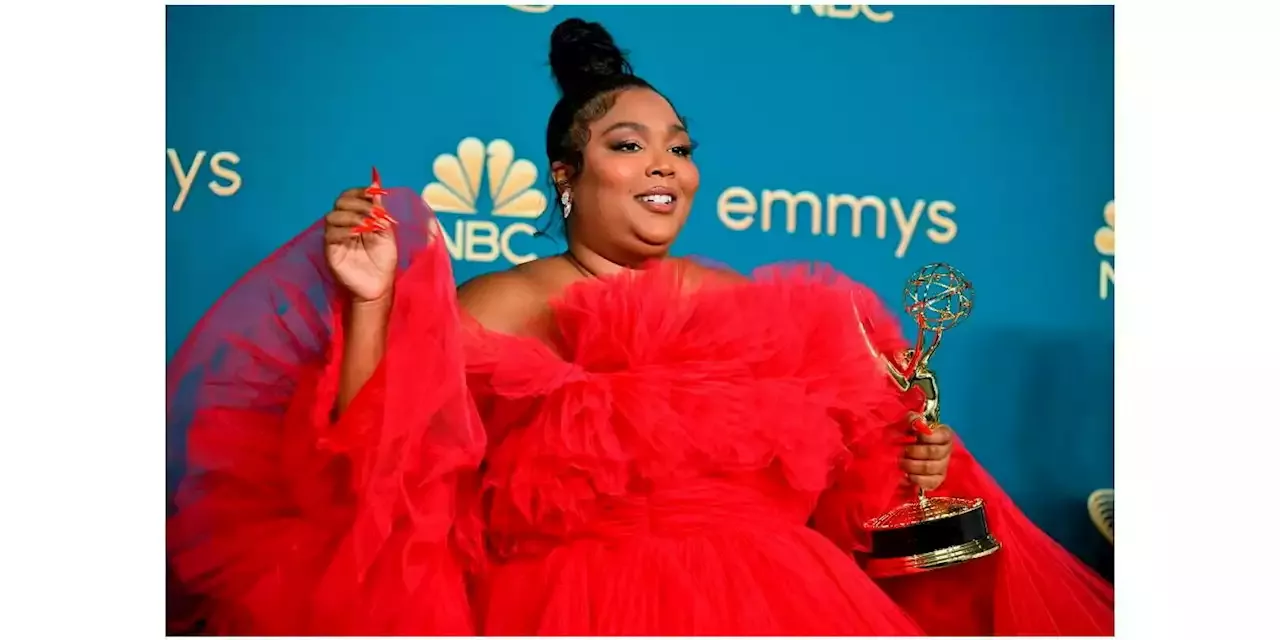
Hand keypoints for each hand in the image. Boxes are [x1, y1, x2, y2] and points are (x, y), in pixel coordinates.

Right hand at [324, 182, 396, 302]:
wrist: (380, 285)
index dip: (360, 191)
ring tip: (369, 226)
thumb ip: (379, 208)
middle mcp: (343, 224)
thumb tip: (376, 182)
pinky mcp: (330, 250)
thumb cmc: (383, 259)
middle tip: (375, 214)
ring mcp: (335, 237)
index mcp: (356, 217)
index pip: (350, 196)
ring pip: (332, 216)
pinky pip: (330, 234)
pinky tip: (357, 234)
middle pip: (340, 202)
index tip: (375, 192)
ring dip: (352, 216)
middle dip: (358, 203)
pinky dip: (344, 230)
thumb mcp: (386, 230)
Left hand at [900, 415, 953, 491]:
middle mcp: (947, 451)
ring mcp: (943, 467)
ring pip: (931, 468)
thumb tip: (915, 422)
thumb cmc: (910, 434)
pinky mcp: (937, 480)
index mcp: (944, 435)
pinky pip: (930, 482)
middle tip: (903, 451)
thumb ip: (912, 419)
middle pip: (934, 452)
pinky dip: (917, 479)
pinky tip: (907, 475)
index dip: (928, 436)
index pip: (943, 436)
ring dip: (913, 465)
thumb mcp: (910, 423)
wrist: (906, 450)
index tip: (915, 435)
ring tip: (901, 462)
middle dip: (916, 452)